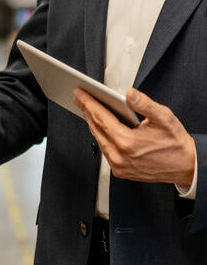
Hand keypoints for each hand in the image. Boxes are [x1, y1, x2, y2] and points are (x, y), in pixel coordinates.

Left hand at [73, 87, 195, 186]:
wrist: (186, 167)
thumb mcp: (164, 118)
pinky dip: (101, 135)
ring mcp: (119, 166)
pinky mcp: (120, 171)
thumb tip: (129, 94)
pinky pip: (105, 149)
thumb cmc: (176, 143)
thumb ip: (145, 104)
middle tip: (78, 96)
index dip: (88, 103)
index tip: (79, 92)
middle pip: (96, 128)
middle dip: (86, 110)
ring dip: (92, 123)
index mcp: (128, 143)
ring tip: (87, 108)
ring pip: (98, 139)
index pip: (100, 118)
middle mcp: (120, 157)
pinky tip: (99, 125)